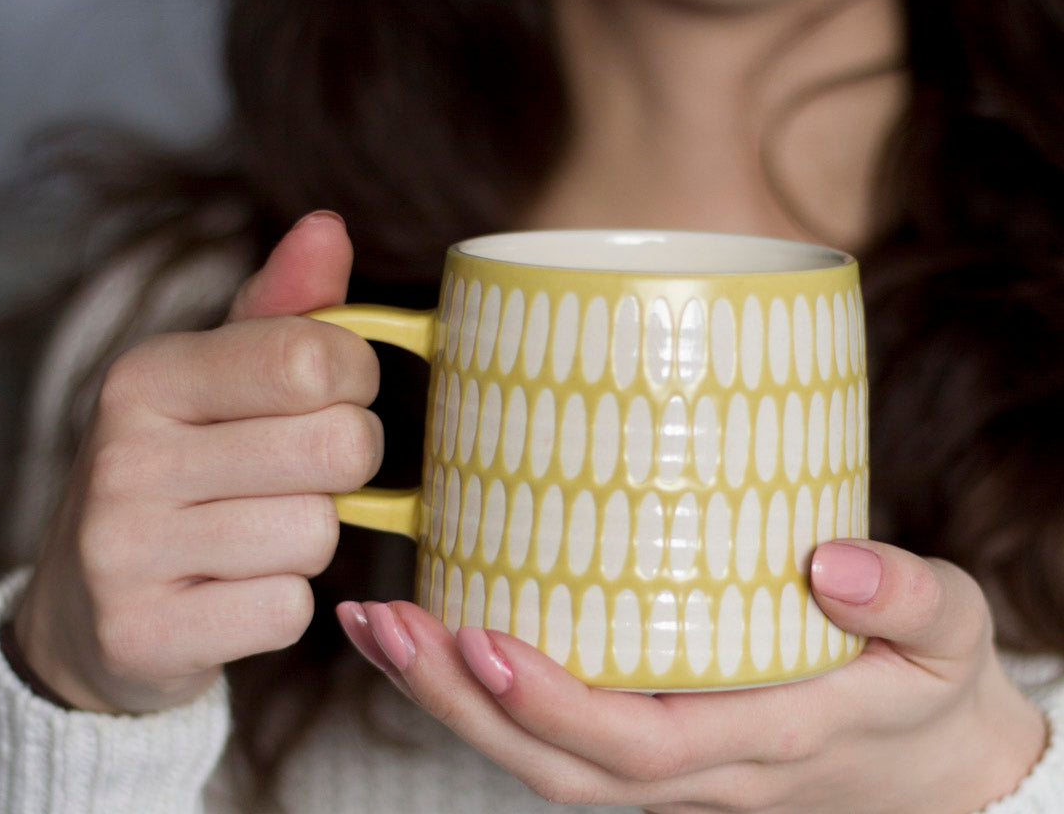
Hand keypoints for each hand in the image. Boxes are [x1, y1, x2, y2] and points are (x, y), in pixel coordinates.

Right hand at [14, 211, 382, 713]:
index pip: (313, 356)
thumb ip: (286, 305)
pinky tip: (231, 589)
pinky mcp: (144, 633)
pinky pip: (289, 610)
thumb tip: (330, 227)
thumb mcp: (222, 375)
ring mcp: (125, 550)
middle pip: (338, 446)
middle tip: (301, 469)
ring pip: (318, 534)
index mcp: (149, 374)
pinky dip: (281, 603)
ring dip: (309, 537)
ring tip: (252, 530)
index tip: (333, 391)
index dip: (354, 376)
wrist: (91, 603)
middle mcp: (126, 455)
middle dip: (345, 462)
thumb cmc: (185, 465)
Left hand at [339, 540, 1046, 812]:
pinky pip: (555, 734)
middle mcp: (696, 766)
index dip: (557, 707)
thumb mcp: (951, 634)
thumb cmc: (930, 687)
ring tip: (377, 627)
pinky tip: (434, 633)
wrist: (936, 765)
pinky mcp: (653, 734)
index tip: (485, 643)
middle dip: (459, 705)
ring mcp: (667, 761)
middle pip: (558, 765)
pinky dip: (481, 693)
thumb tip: (832, 562)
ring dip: (449, 699)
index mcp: (763, 742)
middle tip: (386, 624)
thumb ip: (908, 596)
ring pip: (541, 758)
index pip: (641, 747)